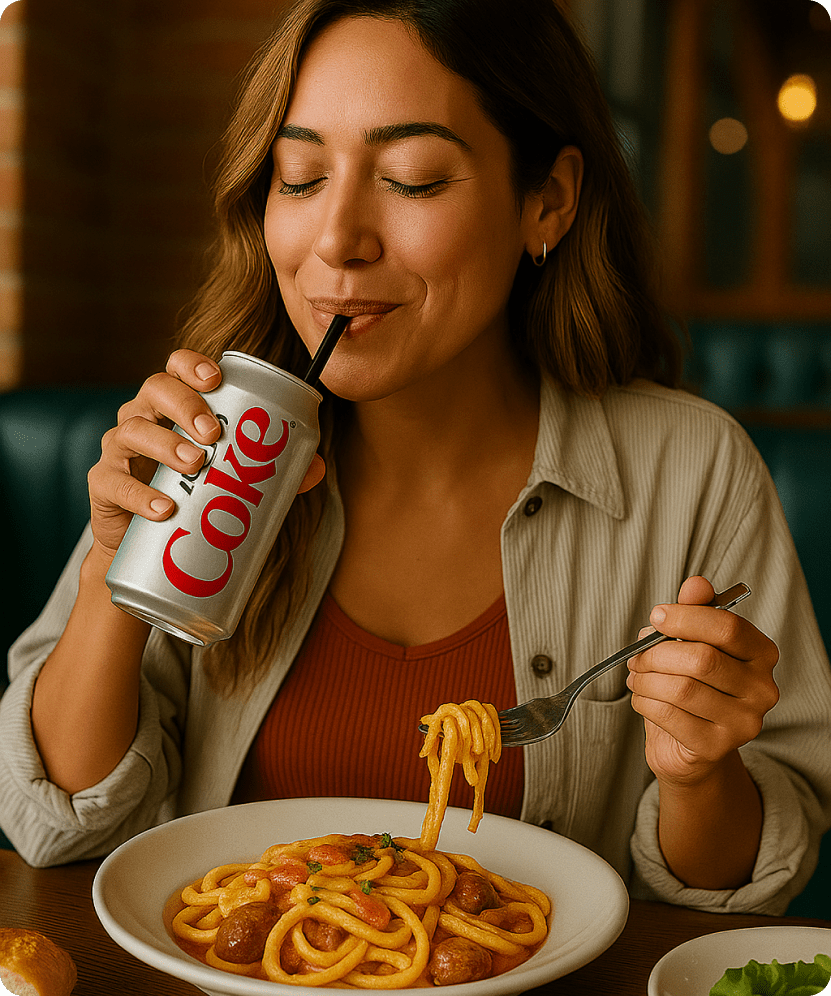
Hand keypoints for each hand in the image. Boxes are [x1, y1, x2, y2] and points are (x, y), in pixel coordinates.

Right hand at [87, 350, 325, 560]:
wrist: (149, 545)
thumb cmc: (194, 495)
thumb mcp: (231, 478)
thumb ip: (273, 471)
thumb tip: (316, 468)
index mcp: (173, 406)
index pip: (175, 368)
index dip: (191, 366)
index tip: (216, 379)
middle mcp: (142, 417)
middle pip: (154, 390)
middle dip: (185, 405)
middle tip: (213, 433)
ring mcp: (118, 450)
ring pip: (132, 431)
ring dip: (165, 445)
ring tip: (196, 464)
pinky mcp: (103, 485)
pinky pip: (115, 483)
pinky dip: (140, 495)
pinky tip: (165, 508)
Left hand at [626, 576, 779, 787]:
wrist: (689, 744)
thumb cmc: (692, 682)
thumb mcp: (691, 642)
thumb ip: (695, 610)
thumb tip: (696, 583)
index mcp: (761, 654)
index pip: (728, 628)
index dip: (686, 618)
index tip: (656, 616)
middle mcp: (762, 689)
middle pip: (702, 659)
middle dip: (657, 653)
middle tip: (636, 655)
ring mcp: (744, 722)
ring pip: (682, 689)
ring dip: (646, 679)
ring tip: (635, 676)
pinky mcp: (717, 747)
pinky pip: (669, 715)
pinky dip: (645, 701)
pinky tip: (642, 697)